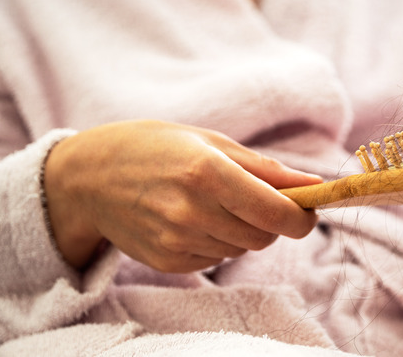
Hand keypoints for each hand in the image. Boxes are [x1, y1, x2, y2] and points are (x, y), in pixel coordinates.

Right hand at [43, 120, 321, 272]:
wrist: (87, 177)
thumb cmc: (154, 148)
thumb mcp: (210, 142)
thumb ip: (265, 168)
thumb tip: (314, 184)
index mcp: (208, 172)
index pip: (277, 213)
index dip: (302, 217)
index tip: (307, 211)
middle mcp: (192, 211)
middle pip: (264, 236)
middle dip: (271, 220)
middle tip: (253, 197)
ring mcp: (177, 240)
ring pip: (242, 249)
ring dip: (242, 230)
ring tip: (212, 202)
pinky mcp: (167, 260)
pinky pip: (216, 258)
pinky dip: (217, 241)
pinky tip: (191, 218)